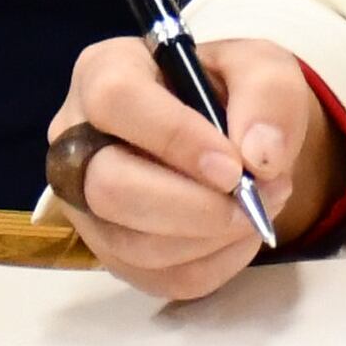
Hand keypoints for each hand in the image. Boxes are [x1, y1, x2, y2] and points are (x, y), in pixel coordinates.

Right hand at [50, 33, 336, 303]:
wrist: (232, 137)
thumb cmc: (231, 91)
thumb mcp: (262, 67)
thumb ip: (268, 94)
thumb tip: (259, 155)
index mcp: (103, 71)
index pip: (117, 102)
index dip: (174, 137)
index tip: (233, 166)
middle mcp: (77, 140)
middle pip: (109, 187)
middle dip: (192, 206)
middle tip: (254, 199)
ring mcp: (87, 204)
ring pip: (133, 243)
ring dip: (211, 237)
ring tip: (261, 208)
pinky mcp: (112, 252)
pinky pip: (158, 277)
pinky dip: (213, 264)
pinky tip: (242, 234)